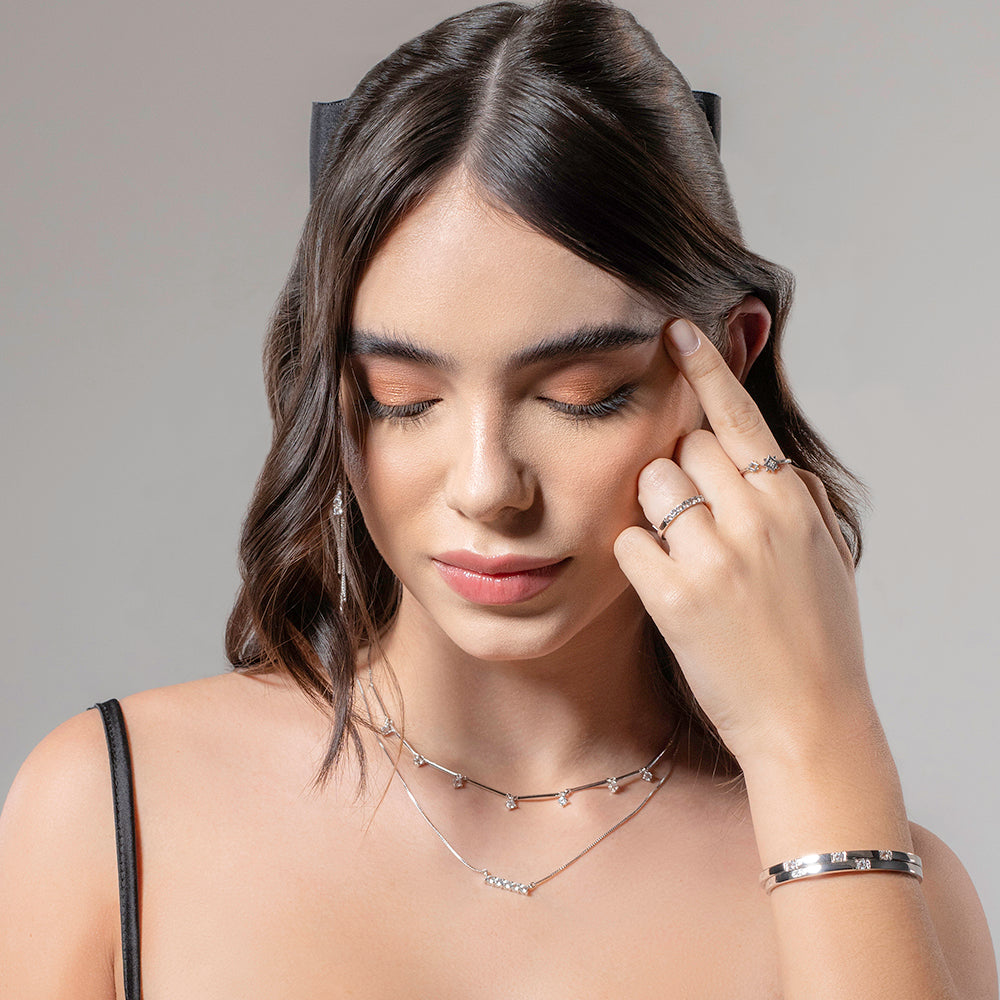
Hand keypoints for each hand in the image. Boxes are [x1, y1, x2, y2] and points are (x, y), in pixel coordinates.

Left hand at [613, 319, 873, 766]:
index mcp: (792, 501)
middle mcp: (753, 516)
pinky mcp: (671, 595)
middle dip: (680, 474)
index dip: (706, 368)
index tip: (677, 329)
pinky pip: (628, 539)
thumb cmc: (820, 640)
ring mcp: (710, 555)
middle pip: (684, 447)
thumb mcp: (828, 558)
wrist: (808, 722)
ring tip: (686, 558)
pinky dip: (638, 556)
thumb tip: (769, 460)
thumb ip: (800, 499)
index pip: (739, 416)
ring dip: (656, 512)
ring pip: (650, 485)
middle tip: (696, 523)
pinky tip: (665, 586)